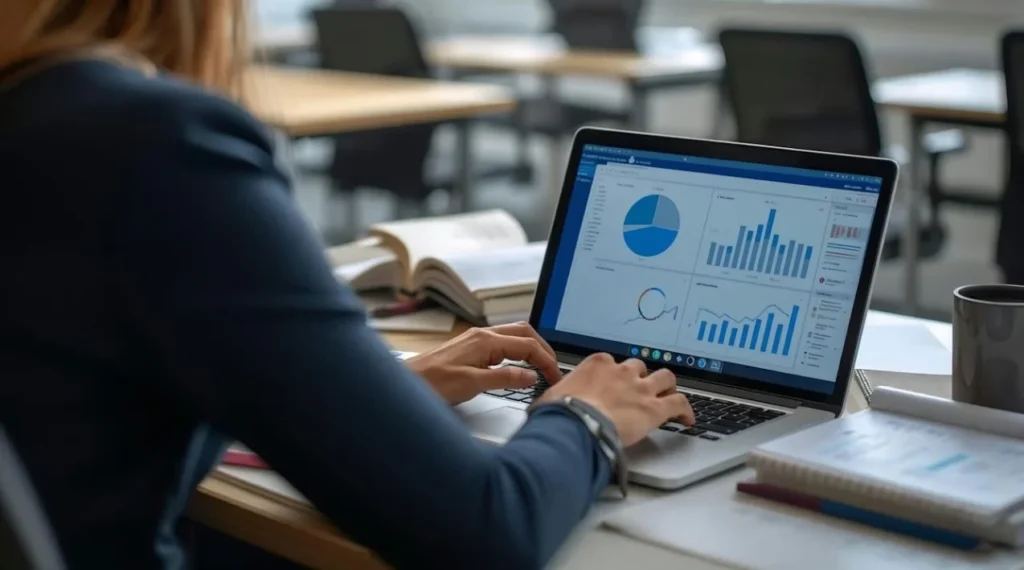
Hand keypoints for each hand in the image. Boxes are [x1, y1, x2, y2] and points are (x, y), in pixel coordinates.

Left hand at [406, 323, 561, 404]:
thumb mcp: (473, 384)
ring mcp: (475, 340)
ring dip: (530, 349)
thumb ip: (506, 379)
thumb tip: (531, 376)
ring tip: (541, 367)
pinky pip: (501, 344)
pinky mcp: (470, 349)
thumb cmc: (433, 383)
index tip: (555, 377)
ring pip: (513, 336)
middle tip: (553, 370)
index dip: (546, 360)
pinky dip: (517, 352)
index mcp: (486, 340)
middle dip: (543, 349)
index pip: (528, 344)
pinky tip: (517, 367)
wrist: (406, 383)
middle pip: (524, 333)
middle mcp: (482, 335)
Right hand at [538, 353, 693, 445]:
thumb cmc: (559, 414)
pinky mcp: (654, 408)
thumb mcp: (551, 398)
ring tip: (669, 395)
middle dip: (642, 377)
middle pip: (640, 366)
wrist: (575, 425)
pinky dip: (686, 410)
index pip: (611, 363)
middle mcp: (621, 371)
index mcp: (597, 364)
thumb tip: (548, 405)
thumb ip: (558, 396)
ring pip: (665, 377)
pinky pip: (679, 403)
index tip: (614, 383)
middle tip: (641, 389)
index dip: (615, 374)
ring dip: (668, 386)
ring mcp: (640, 388)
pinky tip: (688, 419)